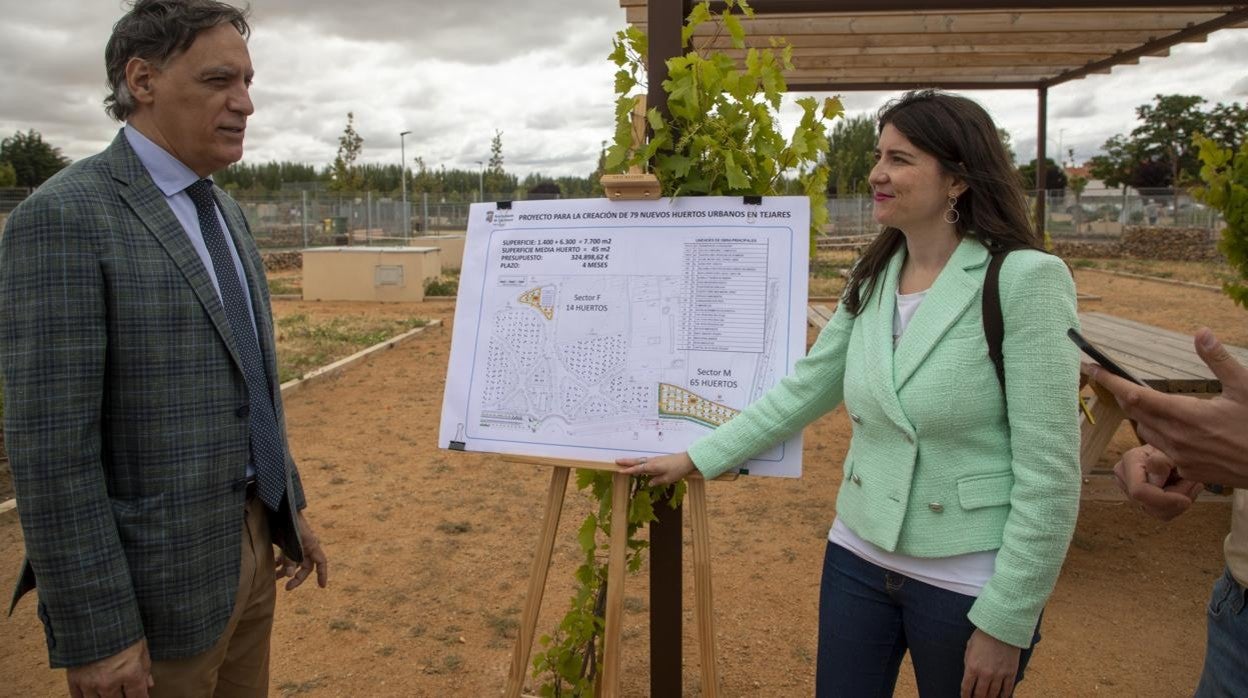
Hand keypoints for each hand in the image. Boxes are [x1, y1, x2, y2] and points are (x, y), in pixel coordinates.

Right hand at [67, 637, 152, 697]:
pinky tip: (92, 695)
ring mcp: (90, 683)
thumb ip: (144, 668)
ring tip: (109, 691)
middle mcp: (110, 682)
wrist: (92, 617)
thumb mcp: (140, 646)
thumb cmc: (121, 629)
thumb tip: (148, 685)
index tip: (141, 696)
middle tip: (124, 691)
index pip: (138, 697)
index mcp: (130, 673)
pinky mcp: (74, 679)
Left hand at [276, 511, 328, 590]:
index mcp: (311, 545)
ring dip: (285, 572)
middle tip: (287, 588)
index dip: (322, 574)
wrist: (280, 509)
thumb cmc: (288, 524)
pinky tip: (271, 569)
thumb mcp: (290, 543)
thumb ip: (290, 560)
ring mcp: (296, 545)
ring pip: (293, 564)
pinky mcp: (286, 543)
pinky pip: (285, 557)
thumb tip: (289, 576)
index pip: (321, 562)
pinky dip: (279, 564)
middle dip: (297, 578)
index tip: (322, 586)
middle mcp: (306, 547)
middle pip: (305, 567)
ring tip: (274, 580)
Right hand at [615, 452, 695, 485]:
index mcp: (653, 467)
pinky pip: (646, 460)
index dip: (629, 470)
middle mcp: (652, 461)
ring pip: (641, 460)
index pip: (638, 469)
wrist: (688, 460)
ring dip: (632, 461)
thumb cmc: (678, 470)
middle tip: (616, 461)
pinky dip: (639, 461)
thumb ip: (657, 481)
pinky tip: (638, 463)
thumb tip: (649, 483)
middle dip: (626, 462)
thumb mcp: (668, 479)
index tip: (619, 471)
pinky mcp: (659, 459)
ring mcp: (656, 459)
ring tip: (623, 461)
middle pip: (637, 461)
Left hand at [961, 628, 1020, 697]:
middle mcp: (985, 673)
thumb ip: (968, 662)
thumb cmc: (984, 635)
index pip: (966, 687)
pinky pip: (1007, 690)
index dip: (965, 695)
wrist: (1002, 627)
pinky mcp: (1011, 673)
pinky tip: (1001, 697)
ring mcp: (999, 674)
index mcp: (972, 666)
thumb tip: (969, 675)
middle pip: (980, 694)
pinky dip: (1004, 696)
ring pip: (993, 694)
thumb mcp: (970, 647)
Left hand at [1082, 328, 1247, 487]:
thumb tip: (1201, 332)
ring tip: (1144, 399)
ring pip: (1145, 431)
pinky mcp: (1188, 471)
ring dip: (1140, 414)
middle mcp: (1177, 438)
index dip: (1110, 381)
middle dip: (1121, 394)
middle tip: (1111, 378)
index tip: (1092, 367)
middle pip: (1134, 412)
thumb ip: (1218, 360)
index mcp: (1186, 415)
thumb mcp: (1245, 387)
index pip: (1135, 395)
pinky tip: (1172, 425)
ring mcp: (1181, 457)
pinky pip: (1161, 449)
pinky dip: (1159, 433)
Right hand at [1113, 445, 1201, 520]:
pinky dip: (1178, 506)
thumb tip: (1153, 466)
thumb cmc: (1176, 445)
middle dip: (1176, 499)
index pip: (1139, 491)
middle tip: (1193, 483)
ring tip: (1190, 484)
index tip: (1186, 500)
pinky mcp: (1142, 500)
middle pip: (1150, 505)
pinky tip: (1185, 490)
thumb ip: (1162, 458)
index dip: (1163, 499)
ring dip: (1180, 503)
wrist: (1177, 446)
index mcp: (1130, 461)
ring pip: (1158, 513)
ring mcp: (1131, 491)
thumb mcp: (1171, 448)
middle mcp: (1125, 478)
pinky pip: (1163, 514)